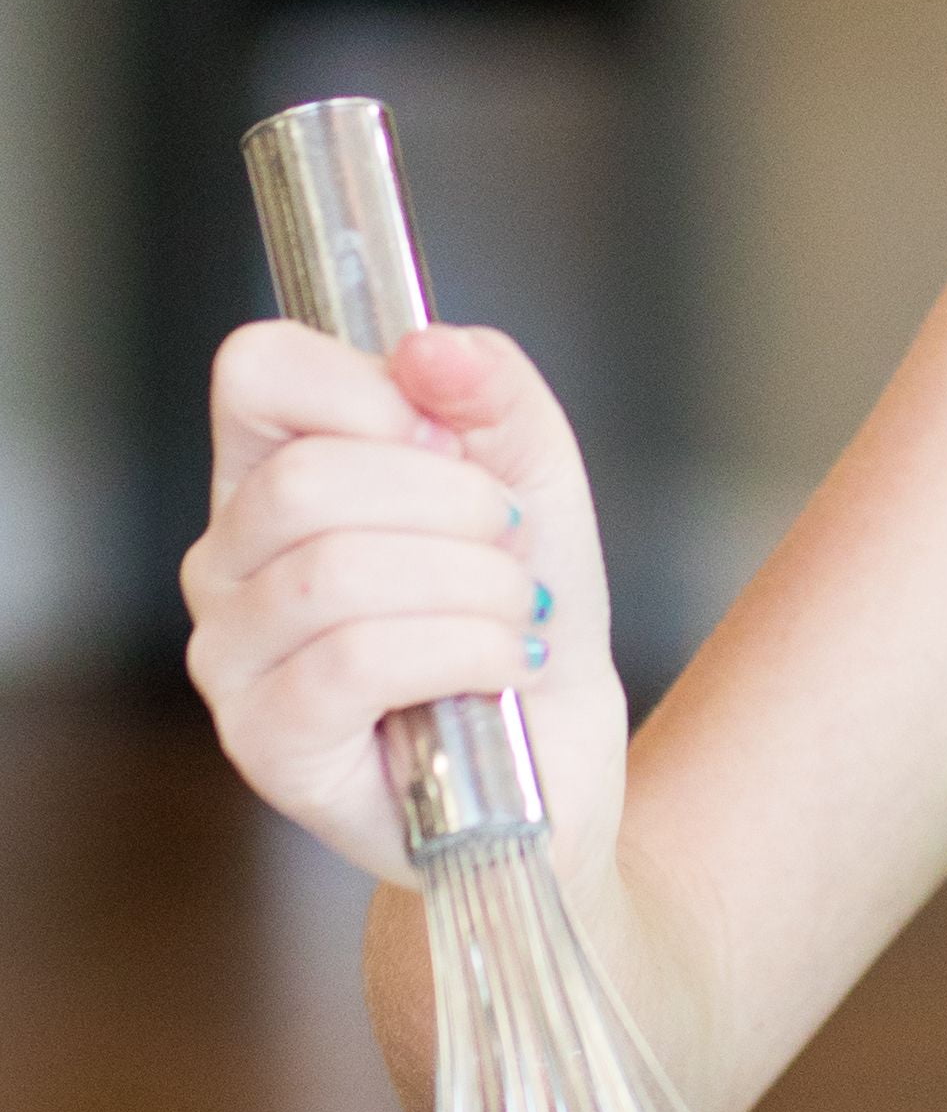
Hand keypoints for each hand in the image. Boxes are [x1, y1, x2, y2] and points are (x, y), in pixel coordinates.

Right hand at [182, 318, 624, 890]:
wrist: (555, 763)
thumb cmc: (521, 614)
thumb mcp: (535, 477)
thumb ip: (491, 392)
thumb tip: (429, 347)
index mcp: (269, 471)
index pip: (257, 370)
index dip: (368, 387)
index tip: (452, 439)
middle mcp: (225, 559)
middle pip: (305, 477)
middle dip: (451, 501)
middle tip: (512, 542)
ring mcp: (230, 656)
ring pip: (336, 571)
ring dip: (472, 583)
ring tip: (520, 612)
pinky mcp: (265, 741)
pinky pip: (354, 662)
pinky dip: (462, 649)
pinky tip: (506, 664)